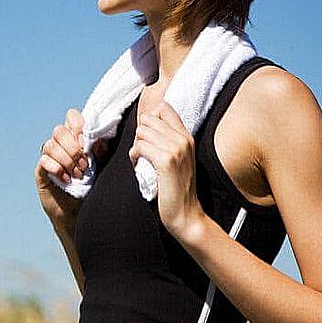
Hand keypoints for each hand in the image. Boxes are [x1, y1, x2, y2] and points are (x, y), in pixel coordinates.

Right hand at [35, 109, 104, 227]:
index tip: (86, 142)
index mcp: (74, 139)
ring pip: (51, 145)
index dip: (78, 125)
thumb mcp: (100, 168)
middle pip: (59, 130)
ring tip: (78, 175)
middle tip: (84, 165)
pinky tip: (67, 179)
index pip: (71, 117)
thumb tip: (99, 140)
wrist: (78, 213)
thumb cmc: (90, 188)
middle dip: (73, 147)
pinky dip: (57, 168)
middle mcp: (59, 145)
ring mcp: (48, 158)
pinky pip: (44, 160)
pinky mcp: (41, 171)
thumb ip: (100, 153)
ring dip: (67, 160)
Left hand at [128, 102, 204, 237]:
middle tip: (142, 151)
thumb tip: (145, 126)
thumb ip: (167, 140)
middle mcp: (183, 139)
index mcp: (187, 136)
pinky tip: (138, 165)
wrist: (187, 214)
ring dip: (136, 145)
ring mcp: (176, 149)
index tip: (147, 137)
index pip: (164, 108)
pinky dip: (134, 156)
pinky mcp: (166, 161)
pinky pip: (140, 146)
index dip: (149, 119)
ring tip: (140, 159)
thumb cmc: (177, 189)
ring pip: (142, 131)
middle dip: (140, 134)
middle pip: (149, 118)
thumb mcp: (178, 159)